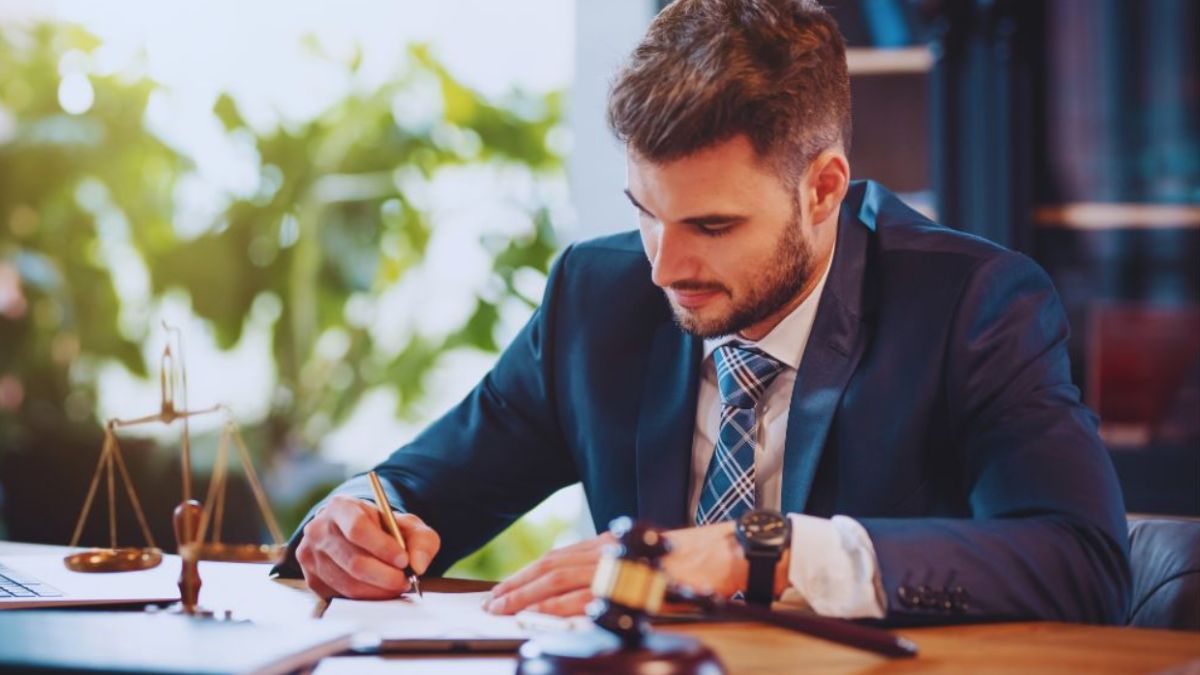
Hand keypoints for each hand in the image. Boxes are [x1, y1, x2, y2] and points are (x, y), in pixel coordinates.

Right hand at [295, 495, 440, 599]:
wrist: (355, 536)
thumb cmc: (382, 529)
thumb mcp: (407, 525)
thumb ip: (421, 540)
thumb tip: (419, 565)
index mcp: (340, 507)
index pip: (358, 529)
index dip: (383, 548)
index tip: (404, 561)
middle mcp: (318, 530)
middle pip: (353, 561)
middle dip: (386, 576)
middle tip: (405, 580)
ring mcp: (311, 557)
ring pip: (348, 584)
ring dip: (378, 590)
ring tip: (396, 586)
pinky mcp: (312, 580)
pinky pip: (342, 597)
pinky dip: (366, 598)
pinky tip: (378, 590)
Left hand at [484, 521, 789, 616]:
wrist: (721, 553)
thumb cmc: (687, 558)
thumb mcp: (639, 556)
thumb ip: (608, 566)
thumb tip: (577, 583)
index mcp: (606, 545)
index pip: (556, 558)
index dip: (526, 574)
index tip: (503, 590)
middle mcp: (607, 551)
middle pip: (551, 567)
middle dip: (518, 586)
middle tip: (492, 602)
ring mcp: (619, 566)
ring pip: (563, 580)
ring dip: (530, 595)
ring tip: (506, 609)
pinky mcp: (632, 583)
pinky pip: (592, 595)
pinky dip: (565, 605)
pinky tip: (547, 614)